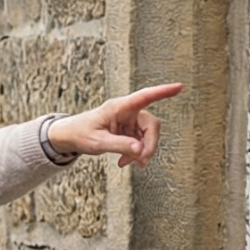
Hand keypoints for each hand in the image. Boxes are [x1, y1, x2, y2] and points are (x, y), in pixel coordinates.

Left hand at [45, 82, 183, 167]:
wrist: (69, 137)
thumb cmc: (80, 134)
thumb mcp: (97, 142)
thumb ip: (119, 145)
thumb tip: (140, 151)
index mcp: (119, 107)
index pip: (144, 97)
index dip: (162, 92)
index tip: (179, 86)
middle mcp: (127, 111)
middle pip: (152, 125)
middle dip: (150, 144)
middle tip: (142, 161)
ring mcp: (129, 121)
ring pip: (148, 136)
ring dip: (142, 151)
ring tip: (129, 163)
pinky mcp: (129, 131)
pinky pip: (140, 142)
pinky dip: (136, 153)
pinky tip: (125, 161)